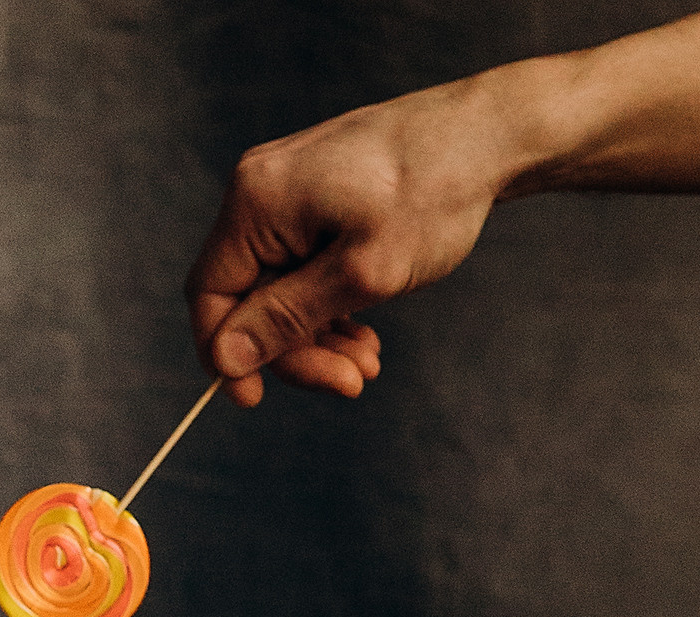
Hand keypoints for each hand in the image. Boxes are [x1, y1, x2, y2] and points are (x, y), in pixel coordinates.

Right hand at [187, 78, 510, 405]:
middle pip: (248, 295)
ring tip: (370, 362)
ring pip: (279, 286)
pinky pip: (301, 265)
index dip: (226, 353)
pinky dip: (328, 304)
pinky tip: (364, 332)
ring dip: (318, 333)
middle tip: (351, 383)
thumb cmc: (433, 192)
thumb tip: (225, 358)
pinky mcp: (314, 197)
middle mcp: (259, 191)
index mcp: (256, 201)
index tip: (256, 400)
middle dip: (295, 347)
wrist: (489, 133)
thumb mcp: (361, 272)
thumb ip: (286, 319)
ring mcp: (286, 191)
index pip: (211, 294)